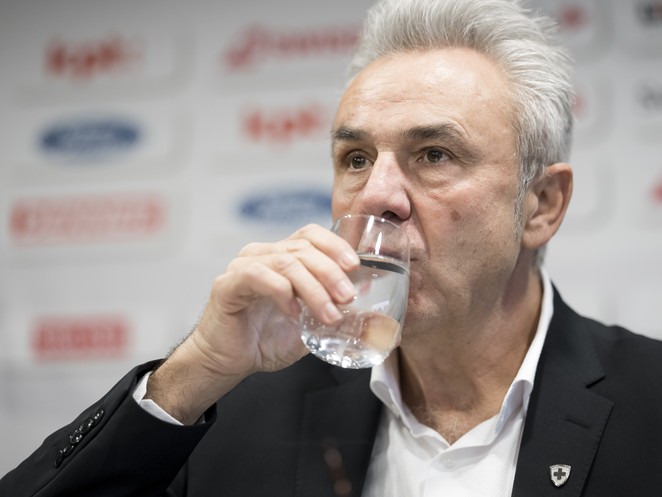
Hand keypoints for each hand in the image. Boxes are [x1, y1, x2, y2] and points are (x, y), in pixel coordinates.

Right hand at [145, 223, 359, 422]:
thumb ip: (336, 314)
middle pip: (302, 248)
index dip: (334, 245)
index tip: (354, 266)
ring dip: (313, 288)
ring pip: (286, 262)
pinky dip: (282, 293)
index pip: (310, 234)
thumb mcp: (310, 326)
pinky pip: (258, 276)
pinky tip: (293, 314)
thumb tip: (373, 312)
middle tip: (347, 297)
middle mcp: (262, 254)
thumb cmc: (265, 340)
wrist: (228, 363)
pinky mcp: (227, 284)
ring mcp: (242, 266)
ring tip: (328, 314)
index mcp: (281, 256)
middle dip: (330, 272)